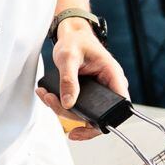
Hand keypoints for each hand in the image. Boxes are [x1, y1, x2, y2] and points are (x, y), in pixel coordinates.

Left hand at [37, 19, 128, 140]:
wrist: (72, 35)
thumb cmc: (76, 41)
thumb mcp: (68, 58)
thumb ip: (68, 80)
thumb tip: (68, 104)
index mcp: (113, 76)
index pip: (118, 107)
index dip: (103, 122)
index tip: (81, 130)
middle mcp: (109, 86)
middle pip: (96, 114)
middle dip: (71, 114)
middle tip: (52, 102)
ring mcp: (100, 92)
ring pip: (84, 113)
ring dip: (62, 109)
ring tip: (46, 95)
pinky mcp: (89, 94)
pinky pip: (78, 107)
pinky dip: (61, 105)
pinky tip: (48, 96)